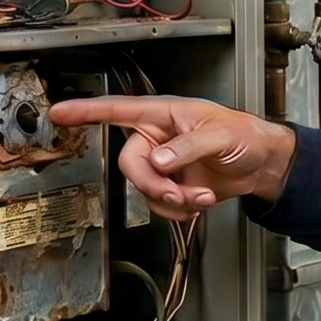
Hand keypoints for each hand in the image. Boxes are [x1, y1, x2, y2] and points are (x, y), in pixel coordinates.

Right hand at [46, 95, 296, 219]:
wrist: (261, 164)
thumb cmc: (244, 135)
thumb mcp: (220, 135)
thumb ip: (188, 147)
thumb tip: (159, 161)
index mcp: (163, 115)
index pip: (118, 110)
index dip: (86, 112)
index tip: (59, 113)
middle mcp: (156, 139)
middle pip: (130, 165)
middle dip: (153, 185)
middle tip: (178, 194)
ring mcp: (163, 165)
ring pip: (145, 190)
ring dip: (173, 200)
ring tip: (202, 195)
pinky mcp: (171, 187)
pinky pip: (160, 205)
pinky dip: (181, 210)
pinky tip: (200, 201)